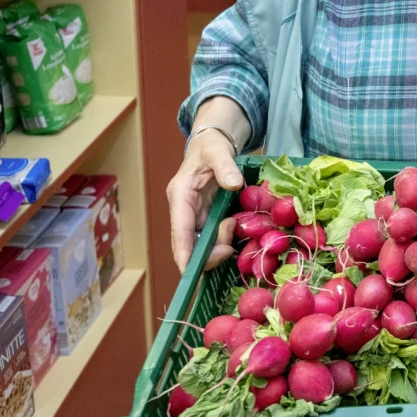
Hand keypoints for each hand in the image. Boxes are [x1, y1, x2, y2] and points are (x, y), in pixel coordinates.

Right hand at [167, 130, 243, 271]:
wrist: (213, 144)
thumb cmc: (210, 146)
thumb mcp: (217, 150)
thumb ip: (225, 166)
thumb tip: (234, 184)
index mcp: (180, 195)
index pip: (179, 230)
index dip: (184, 252)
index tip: (190, 272)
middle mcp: (184, 210)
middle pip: (189, 244)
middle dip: (208, 253)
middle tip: (229, 247)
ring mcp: (195, 216)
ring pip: (202, 244)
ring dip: (219, 245)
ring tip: (234, 226)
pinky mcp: (207, 217)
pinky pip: (213, 236)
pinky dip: (224, 240)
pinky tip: (237, 234)